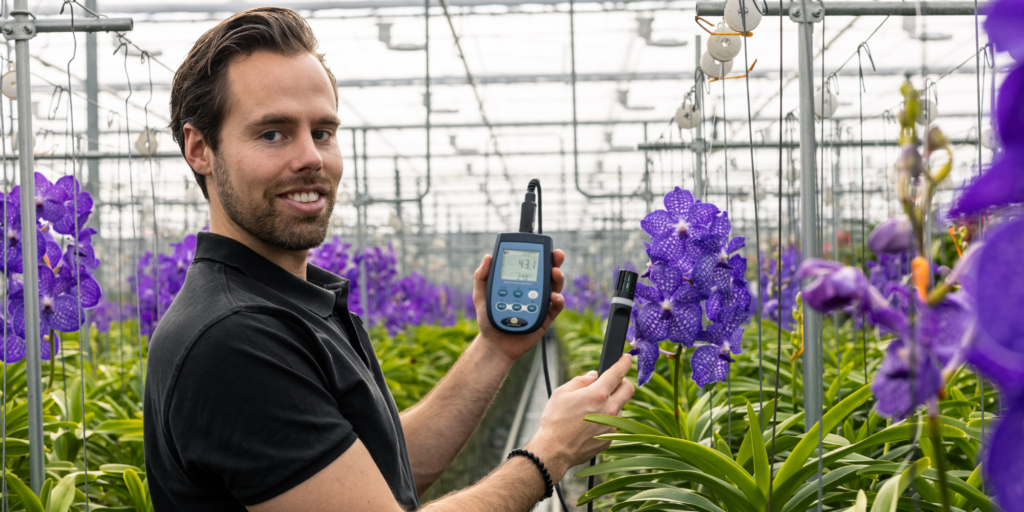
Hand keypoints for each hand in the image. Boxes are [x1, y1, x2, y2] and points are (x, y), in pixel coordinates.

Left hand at [472, 250, 565, 363]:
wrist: (494, 344)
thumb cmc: (488, 318)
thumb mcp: (480, 295)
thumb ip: (482, 276)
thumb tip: (488, 257)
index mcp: (520, 282)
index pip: (531, 265)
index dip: (539, 254)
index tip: (542, 246)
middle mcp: (532, 290)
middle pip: (547, 273)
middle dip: (555, 262)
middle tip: (556, 255)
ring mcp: (540, 303)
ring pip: (555, 287)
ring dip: (558, 278)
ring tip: (555, 273)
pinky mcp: (545, 318)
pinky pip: (556, 307)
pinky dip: (558, 300)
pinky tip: (554, 296)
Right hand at [524, 354, 633, 483]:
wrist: (554, 450)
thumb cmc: (555, 421)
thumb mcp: (562, 393)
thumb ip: (581, 381)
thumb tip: (593, 376)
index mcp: (598, 394)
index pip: (618, 373)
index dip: (625, 362)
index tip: (627, 358)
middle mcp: (609, 410)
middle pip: (629, 389)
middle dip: (623, 382)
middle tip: (612, 382)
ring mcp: (612, 426)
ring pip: (620, 407)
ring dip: (612, 403)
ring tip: (591, 409)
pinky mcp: (610, 438)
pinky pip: (613, 423)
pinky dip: (606, 419)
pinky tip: (589, 423)